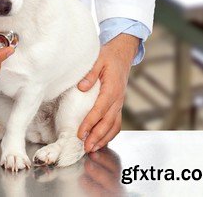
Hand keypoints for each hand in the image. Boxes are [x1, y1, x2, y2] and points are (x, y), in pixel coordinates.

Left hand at [77, 33, 138, 152]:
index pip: (100, 110)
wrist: (122, 54)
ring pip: (114, 125)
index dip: (90, 123)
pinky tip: (101, 140)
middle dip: (97, 136)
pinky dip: (110, 133)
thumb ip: (90, 74)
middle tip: (86, 147)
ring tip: (93, 148)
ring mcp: (119, 103)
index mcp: (112, 89)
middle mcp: (118, 99)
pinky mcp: (118, 104)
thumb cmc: (109, 56)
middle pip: (108, 122)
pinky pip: (116, 122)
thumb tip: (81, 87)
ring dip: (104, 138)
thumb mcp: (98, 60)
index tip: (80, 133)